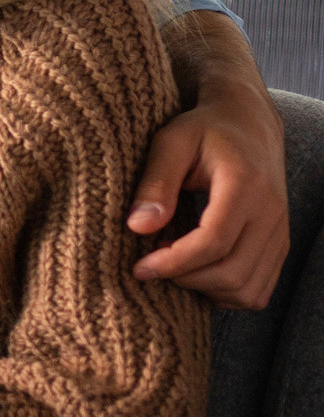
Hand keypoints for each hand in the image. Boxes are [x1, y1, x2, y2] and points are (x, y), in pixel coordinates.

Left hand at [128, 79, 287, 309]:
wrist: (249, 124)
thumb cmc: (204, 130)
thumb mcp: (171, 142)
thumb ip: (155, 182)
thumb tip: (137, 227)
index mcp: (245, 185)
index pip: (214, 241)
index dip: (173, 263)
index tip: (139, 268)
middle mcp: (271, 213)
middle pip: (232, 272)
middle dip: (185, 279)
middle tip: (151, 264)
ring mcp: (280, 232)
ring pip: (248, 290)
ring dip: (204, 289)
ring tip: (174, 265)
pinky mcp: (280, 244)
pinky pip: (259, 289)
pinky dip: (226, 292)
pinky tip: (198, 271)